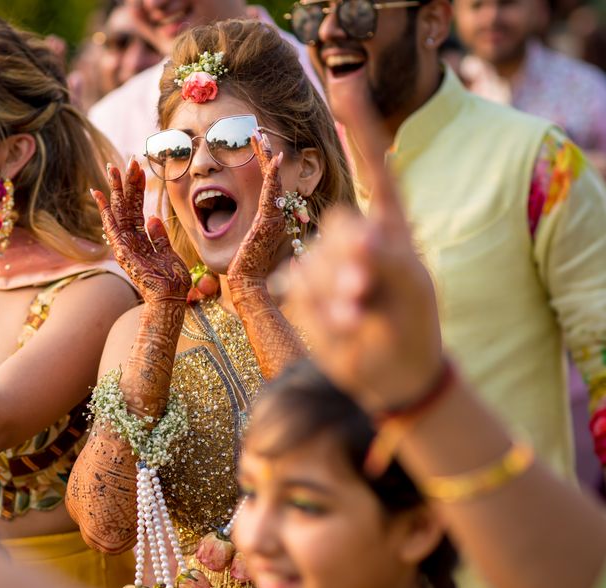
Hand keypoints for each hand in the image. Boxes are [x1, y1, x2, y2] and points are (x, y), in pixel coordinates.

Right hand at [93, 160, 190, 303]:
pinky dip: (105, 210)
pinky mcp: (122, 250)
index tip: (137, 169)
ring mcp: (124, 245)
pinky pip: (112, 226)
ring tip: (112, 168)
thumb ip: (159, 236)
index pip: (136, 208)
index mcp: (141, 239)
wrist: (169, 300)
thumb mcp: (169, 254)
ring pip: (118, 211)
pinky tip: (99, 194)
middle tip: (122, 161)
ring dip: (116, 189)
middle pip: (125, 206)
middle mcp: (130, 240)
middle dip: (124, 183)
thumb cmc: (171, 281)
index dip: (136, 188)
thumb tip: (154, 217)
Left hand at [227, 133, 288, 287]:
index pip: (266, 182)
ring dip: (268, 157)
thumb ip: (236, 222)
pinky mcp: (269, 222)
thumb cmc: (241, 264)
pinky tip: (274, 160)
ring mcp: (274, 216)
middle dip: (264, 152)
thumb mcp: (238, 236)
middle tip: (257, 131)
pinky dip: (274, 176)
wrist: (247, 282)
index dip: (261, 161)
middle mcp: (274, 213)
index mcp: (267, 215)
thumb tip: (219, 211)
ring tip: (262, 137)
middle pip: (271, 176)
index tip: (254, 142)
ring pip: (274, 180)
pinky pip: (273, 194)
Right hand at [285, 97, 443, 413]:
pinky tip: (344, 329)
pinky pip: (302, 289)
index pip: (376, 170)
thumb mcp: (410, 291)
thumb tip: (359, 234)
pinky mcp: (306, 292)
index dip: (361, 128)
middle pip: (338, 225)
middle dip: (346, 259)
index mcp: (391, 229)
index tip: (347, 82)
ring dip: (334, 294)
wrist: (391, 378)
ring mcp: (328, 267)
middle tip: (362, 293)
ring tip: (359, 322)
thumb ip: (387, 258)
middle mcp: (357, 241)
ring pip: (315, 262)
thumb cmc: (413, 329)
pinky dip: (321, 311)